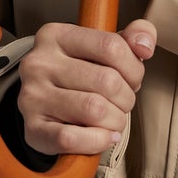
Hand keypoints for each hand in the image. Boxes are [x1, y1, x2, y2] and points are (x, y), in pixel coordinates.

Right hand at [15, 17, 156, 157]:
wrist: (42, 106)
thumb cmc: (79, 75)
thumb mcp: (102, 49)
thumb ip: (133, 36)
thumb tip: (145, 46)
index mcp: (56, 36)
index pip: (112, 46)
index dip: (134, 69)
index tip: (132, 79)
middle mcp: (39, 63)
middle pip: (107, 81)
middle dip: (127, 98)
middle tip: (121, 103)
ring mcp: (33, 96)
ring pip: (94, 110)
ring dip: (116, 121)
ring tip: (113, 120)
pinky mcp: (32, 129)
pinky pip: (72, 138)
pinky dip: (98, 141)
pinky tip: (104, 137)